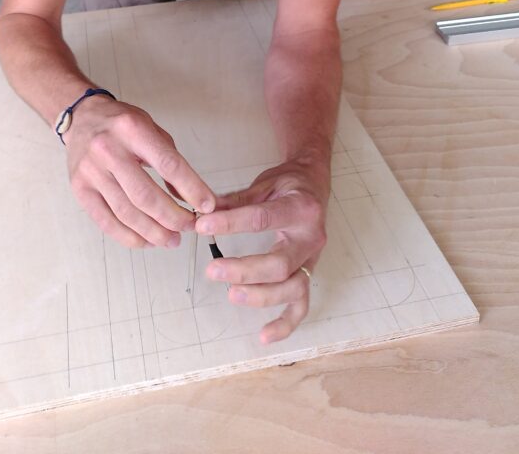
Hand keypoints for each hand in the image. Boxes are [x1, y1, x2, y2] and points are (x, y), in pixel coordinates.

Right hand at [64, 94, 214, 248]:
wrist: (82, 117)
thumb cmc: (121, 123)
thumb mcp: (151, 128)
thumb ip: (170, 159)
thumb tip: (188, 197)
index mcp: (132, 129)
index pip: (168, 164)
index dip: (191, 188)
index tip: (206, 205)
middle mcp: (109, 150)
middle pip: (145, 195)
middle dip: (172, 217)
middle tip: (189, 227)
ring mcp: (91, 171)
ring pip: (126, 212)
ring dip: (153, 232)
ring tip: (172, 239)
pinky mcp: (80, 189)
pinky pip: (106, 221)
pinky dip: (129, 236)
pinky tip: (146, 241)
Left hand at [195, 159, 328, 343]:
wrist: (315, 184)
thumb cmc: (290, 183)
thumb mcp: (265, 183)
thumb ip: (236, 200)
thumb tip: (204, 211)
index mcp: (300, 208)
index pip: (262, 219)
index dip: (230, 223)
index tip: (203, 225)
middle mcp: (311, 237)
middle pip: (279, 264)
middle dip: (245, 271)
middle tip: (213, 270)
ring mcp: (312, 259)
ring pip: (292, 288)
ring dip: (261, 296)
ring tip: (231, 294)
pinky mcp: (309, 274)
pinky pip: (301, 305)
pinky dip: (285, 323)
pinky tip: (263, 335)